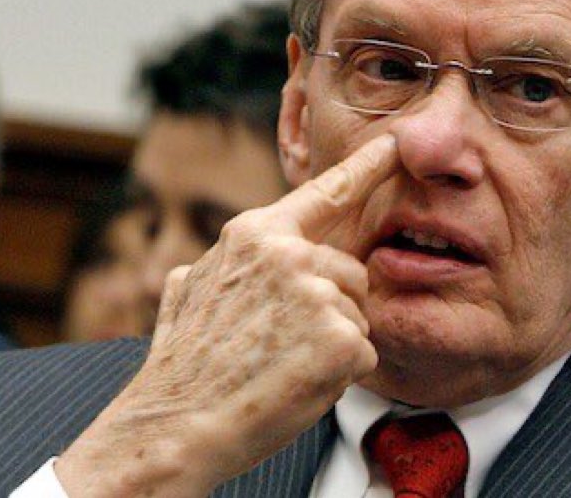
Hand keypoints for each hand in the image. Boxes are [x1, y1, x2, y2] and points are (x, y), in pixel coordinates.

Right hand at [55, 134, 398, 496]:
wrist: (174, 427)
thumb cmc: (182, 366)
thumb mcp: (187, 291)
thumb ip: (219, 265)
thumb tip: (208, 261)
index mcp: (256, 235)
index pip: (325, 192)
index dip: (367, 166)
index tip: (396, 143)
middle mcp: (290, 255)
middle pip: (350, 272)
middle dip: (332, 307)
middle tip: (282, 344)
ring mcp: (318, 295)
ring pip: (358, 315)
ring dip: (333, 343)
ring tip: (282, 364)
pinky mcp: (341, 339)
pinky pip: (363, 354)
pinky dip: (339, 377)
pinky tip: (297, 383)